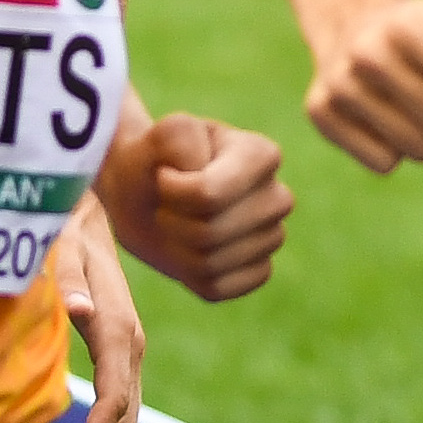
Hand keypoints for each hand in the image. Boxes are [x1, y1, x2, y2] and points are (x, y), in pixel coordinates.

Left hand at [54, 195, 140, 422]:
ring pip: (129, 402)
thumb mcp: (64, 249)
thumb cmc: (71, 235)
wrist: (91, 220)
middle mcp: (131, 342)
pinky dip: (115, 415)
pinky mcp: (122, 345)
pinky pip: (123, 390)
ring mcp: (130, 346)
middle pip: (126, 405)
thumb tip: (79, 310)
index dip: (103, 421)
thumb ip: (69, 281)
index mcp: (117, 326)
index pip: (114, 388)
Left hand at [97, 112, 290, 299]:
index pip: (207, 194)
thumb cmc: (154, 160)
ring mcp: (272, 236)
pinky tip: (186, 248)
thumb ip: (177, 139)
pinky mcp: (259, 271)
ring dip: (173, 245)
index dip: (171, 190)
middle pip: (208, 231)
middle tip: (163, 201)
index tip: (162, 175)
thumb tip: (207, 187)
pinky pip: (217, 287)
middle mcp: (277, 197)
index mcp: (261, 154)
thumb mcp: (155, 135)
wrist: (146, 192)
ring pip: (210, 262)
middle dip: (170, 219)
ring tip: (172, 221)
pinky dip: (187, 273)